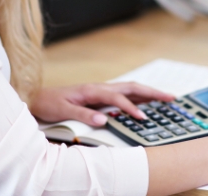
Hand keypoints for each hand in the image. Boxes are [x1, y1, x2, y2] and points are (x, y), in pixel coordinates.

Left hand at [29, 82, 175, 126]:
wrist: (36, 97)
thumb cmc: (48, 103)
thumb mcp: (62, 110)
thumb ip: (83, 114)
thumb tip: (104, 120)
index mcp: (92, 90)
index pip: (117, 97)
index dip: (131, 107)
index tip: (142, 117)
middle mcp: (99, 88)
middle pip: (131, 87)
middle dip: (152, 92)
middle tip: (171, 98)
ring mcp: (101, 91)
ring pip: (130, 89)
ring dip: (149, 92)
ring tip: (166, 98)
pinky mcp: (100, 96)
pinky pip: (124, 94)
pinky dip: (139, 96)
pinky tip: (146, 101)